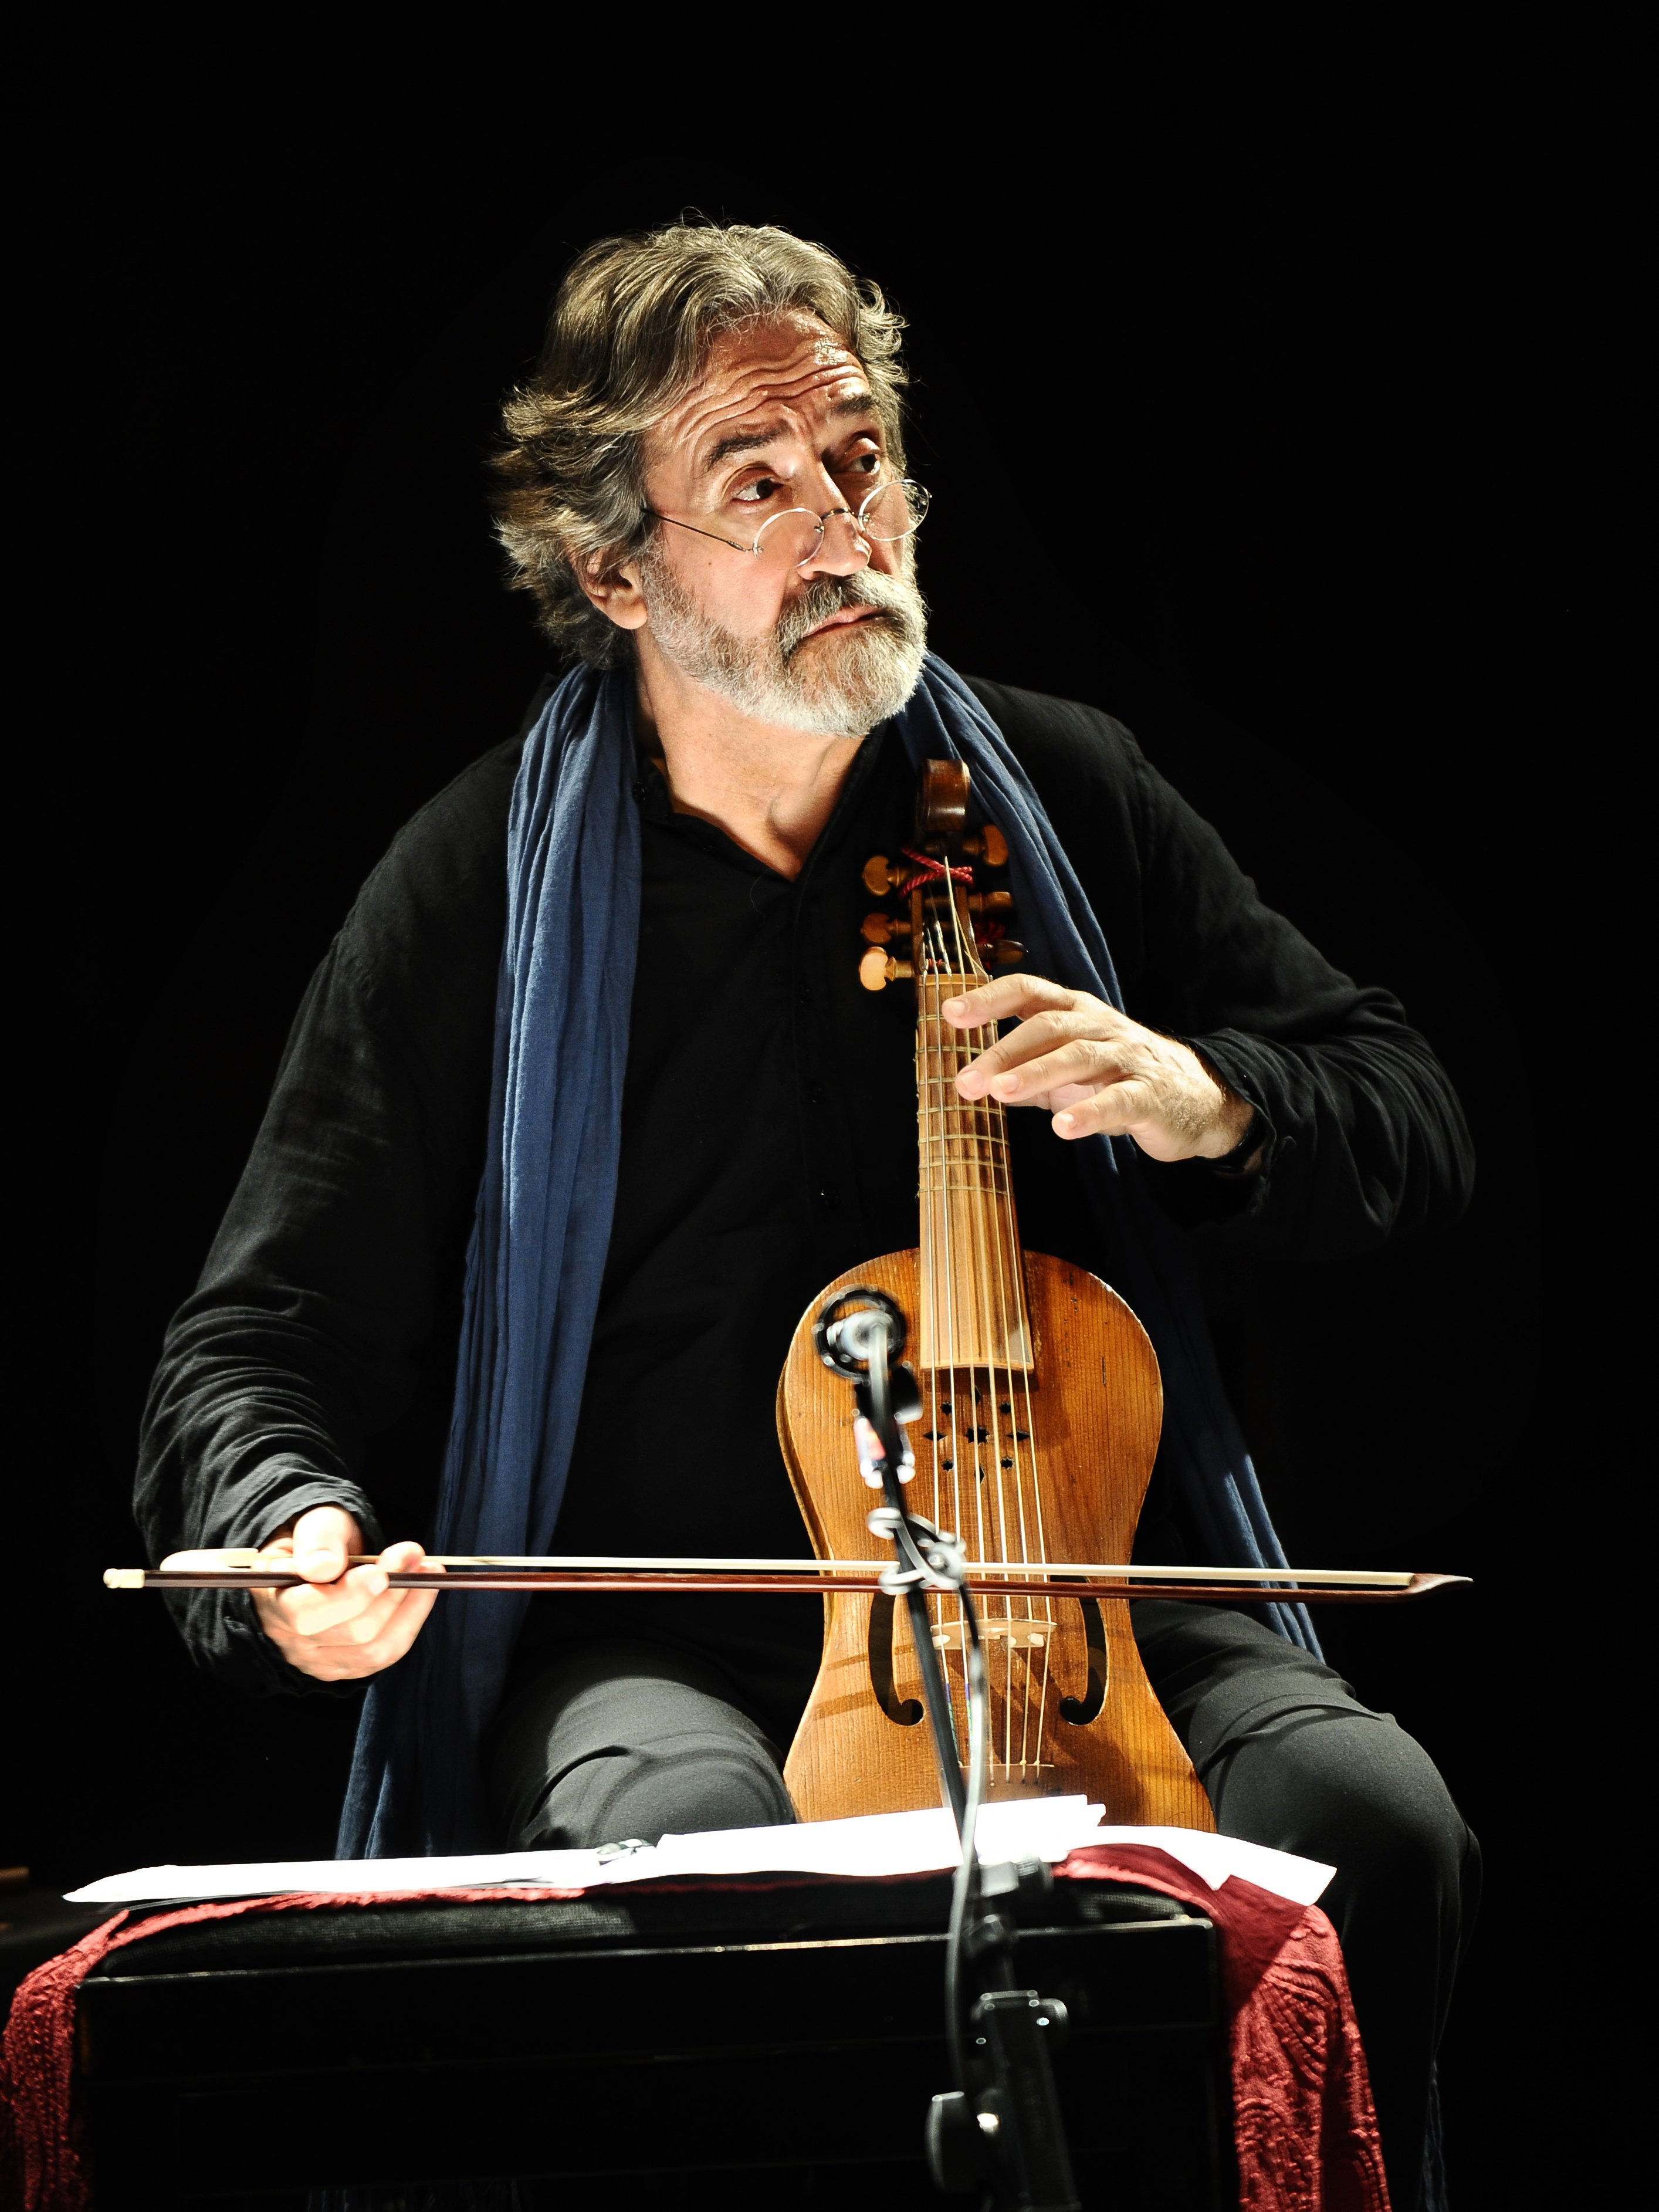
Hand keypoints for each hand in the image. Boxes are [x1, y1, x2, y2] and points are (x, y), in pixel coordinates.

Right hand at [239, 1506, 442, 1681]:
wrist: (323, 1558)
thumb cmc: (319, 1540)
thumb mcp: (315, 1523)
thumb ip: (318, 1539)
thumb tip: (324, 1566)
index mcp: (272, 1598)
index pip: (305, 1613)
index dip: (348, 1596)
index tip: (379, 1571)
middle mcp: (290, 1638)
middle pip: (349, 1632)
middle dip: (390, 1592)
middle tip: (413, 1553)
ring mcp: (318, 1658)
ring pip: (372, 1648)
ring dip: (408, 1605)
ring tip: (427, 1567)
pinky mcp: (346, 1665)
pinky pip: (386, 1652)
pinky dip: (412, 1618)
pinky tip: (424, 1589)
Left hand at [944, 974, 1254, 1162]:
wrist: (1194, 1098)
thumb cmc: (1118, 1078)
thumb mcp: (1067, 1067)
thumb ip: (1025, 1069)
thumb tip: (974, 1080)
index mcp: (1076, 1013)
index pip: (1029, 992)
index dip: (989, 999)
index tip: (950, 1014)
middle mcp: (1100, 1027)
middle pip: (1047, 1027)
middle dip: (1003, 1051)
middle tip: (965, 1081)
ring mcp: (1128, 1058)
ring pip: (1079, 1057)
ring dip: (1036, 1073)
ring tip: (1001, 1092)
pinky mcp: (1150, 1095)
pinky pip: (1118, 1100)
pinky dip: (1089, 1112)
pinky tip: (1062, 1127)